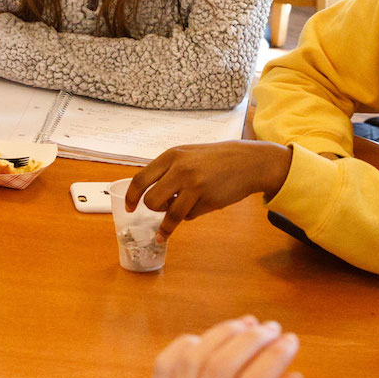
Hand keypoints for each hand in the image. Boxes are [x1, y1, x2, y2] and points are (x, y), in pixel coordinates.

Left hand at [122, 141, 293, 237]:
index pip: (140, 180)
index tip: (129, 208)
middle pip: (151, 201)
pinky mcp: (207, 199)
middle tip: (165, 207)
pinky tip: (202, 204)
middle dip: (155, 209)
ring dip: (170, 221)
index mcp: (171, 156)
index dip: (131, 198)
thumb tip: (148, 193)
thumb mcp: (189, 155)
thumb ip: (169, 171)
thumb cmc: (216, 160)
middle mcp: (180, 169)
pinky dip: (191, 215)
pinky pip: (189, 216)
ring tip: (176, 219)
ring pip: (169, 214)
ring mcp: (193, 185)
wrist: (249, 162)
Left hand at [146, 317, 308, 377]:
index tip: (291, 341)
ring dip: (221, 335)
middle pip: (220, 369)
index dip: (274, 356)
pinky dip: (186, 346)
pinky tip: (211, 340)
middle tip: (272, 329)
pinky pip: (164, 369)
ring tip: (246, 327)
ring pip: (192, 362)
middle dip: (250, 340)